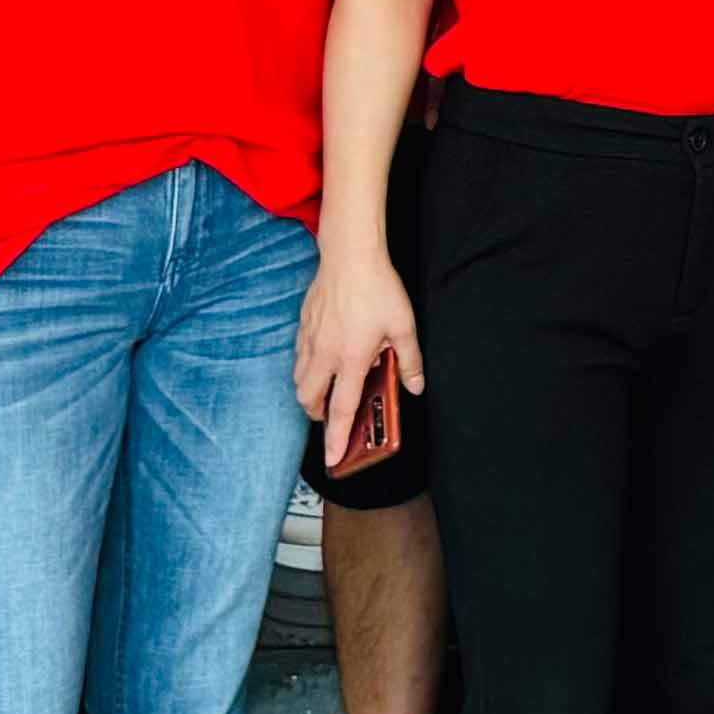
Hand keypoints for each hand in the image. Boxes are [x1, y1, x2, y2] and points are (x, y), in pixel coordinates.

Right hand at [294, 242, 422, 469]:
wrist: (350, 255)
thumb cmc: (377, 288)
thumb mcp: (403, 326)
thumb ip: (409, 361)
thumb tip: (416, 386)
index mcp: (351, 360)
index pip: (342, 410)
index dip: (337, 438)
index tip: (334, 458)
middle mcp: (324, 354)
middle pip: (309, 400)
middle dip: (318, 415)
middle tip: (333, 416)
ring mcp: (309, 339)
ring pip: (298, 379)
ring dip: (310, 392)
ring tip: (328, 388)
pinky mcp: (303, 325)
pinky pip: (297, 356)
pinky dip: (306, 366)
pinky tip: (322, 357)